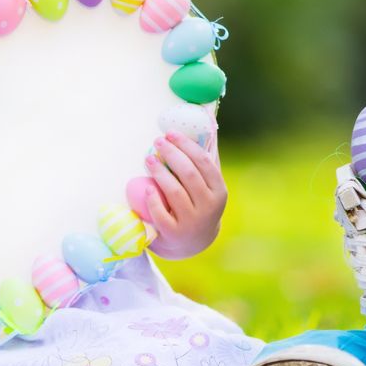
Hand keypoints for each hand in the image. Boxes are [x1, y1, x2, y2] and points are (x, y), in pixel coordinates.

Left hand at [143, 131, 225, 259]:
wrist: (192, 242)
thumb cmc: (198, 205)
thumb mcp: (208, 187)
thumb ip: (205, 161)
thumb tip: (205, 122)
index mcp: (219, 191)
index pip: (203, 162)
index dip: (186, 145)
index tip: (170, 133)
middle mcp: (209, 206)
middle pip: (188, 174)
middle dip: (171, 154)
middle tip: (158, 142)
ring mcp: (192, 221)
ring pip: (174, 191)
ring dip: (160, 172)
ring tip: (148, 159)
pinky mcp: (174, 233)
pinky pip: (161, 213)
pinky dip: (153, 199)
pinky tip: (147, 187)